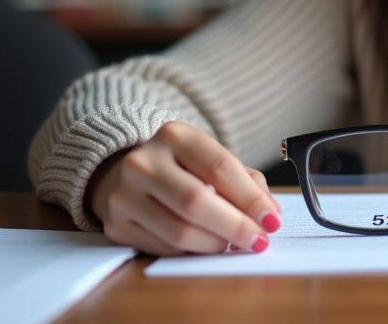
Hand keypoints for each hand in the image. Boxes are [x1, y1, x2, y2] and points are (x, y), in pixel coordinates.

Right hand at [87, 121, 282, 255]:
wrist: (123, 172)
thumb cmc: (182, 167)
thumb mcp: (211, 159)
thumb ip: (246, 181)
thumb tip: (270, 213)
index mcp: (175, 136)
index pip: (220, 167)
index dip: (250, 198)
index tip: (272, 219)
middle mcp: (144, 162)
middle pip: (197, 201)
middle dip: (235, 226)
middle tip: (259, 241)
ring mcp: (124, 194)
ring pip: (179, 231)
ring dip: (216, 243)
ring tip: (233, 243)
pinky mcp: (116, 225)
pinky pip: (163, 248)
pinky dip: (192, 251)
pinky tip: (205, 245)